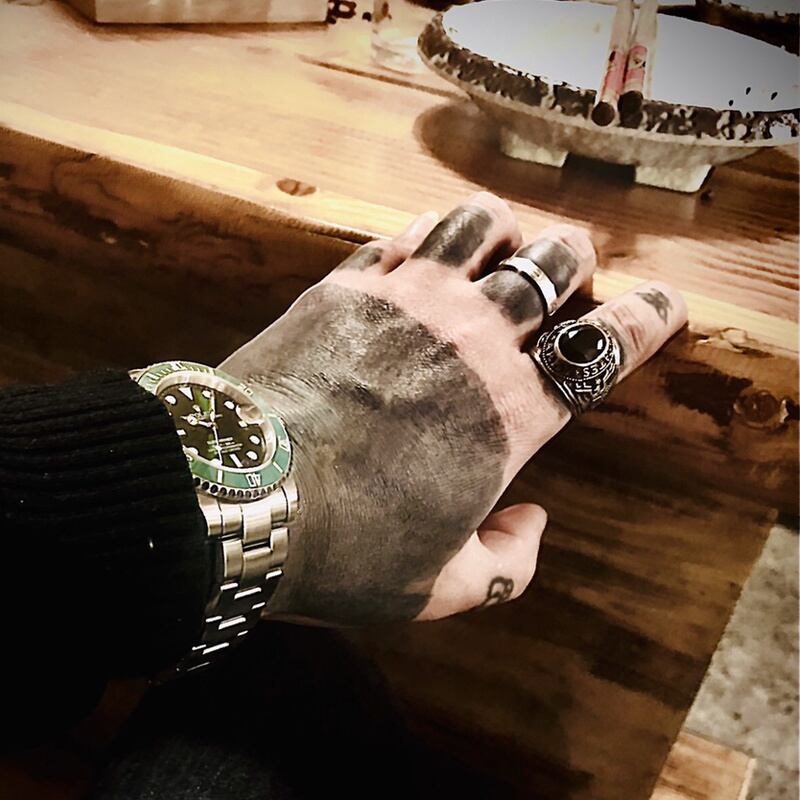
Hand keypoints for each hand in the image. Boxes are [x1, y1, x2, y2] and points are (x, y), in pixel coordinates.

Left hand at [221, 192, 685, 624]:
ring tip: (501, 240)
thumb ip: (509, 563)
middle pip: (548, 266)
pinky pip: (402, 235)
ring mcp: (408, 301)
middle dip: (572, 259)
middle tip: (569, 267)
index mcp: (511, 415)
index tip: (665, 303)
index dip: (646, 320)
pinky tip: (423, 241)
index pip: (602, 350)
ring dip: (503, 228)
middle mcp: (472, 341)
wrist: (235, 496)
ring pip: (478, 226)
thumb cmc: (345, 550)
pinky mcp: (346, 286)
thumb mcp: (442, 590)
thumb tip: (533, 521)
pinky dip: (427, 231)